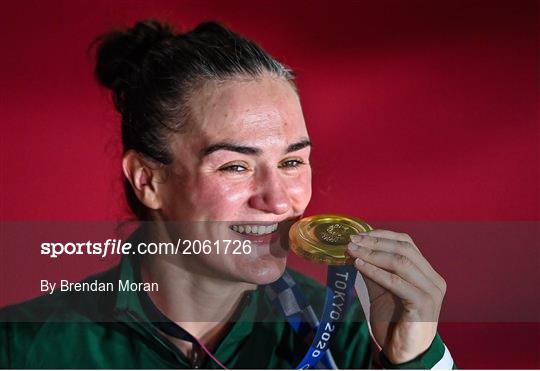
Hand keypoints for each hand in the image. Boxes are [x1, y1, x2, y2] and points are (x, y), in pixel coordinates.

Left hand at [347, 229, 446, 363]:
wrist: (405, 354)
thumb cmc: (395, 322)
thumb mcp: (382, 290)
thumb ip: (374, 271)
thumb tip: (355, 250)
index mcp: (427, 273)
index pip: (406, 243)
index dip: (382, 235)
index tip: (358, 234)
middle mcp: (433, 279)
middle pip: (404, 249)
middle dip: (375, 242)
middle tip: (352, 241)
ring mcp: (431, 292)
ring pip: (401, 263)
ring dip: (373, 254)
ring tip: (352, 251)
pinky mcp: (423, 305)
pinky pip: (397, 282)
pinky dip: (376, 272)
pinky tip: (359, 266)